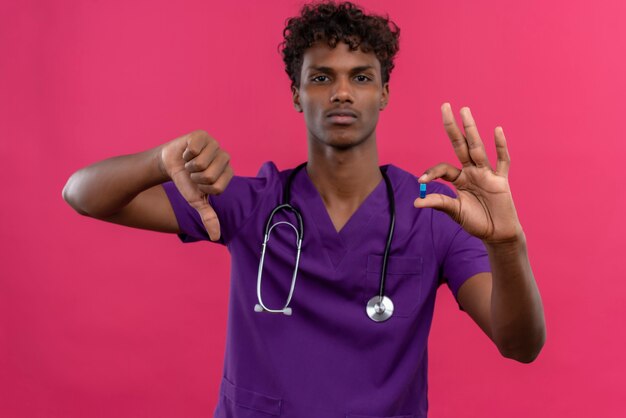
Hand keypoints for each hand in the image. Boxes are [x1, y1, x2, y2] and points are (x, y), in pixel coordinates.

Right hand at [158, 130, 232, 240]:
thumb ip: (209, 217)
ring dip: (189, 165)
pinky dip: (185, 153)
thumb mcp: (197, 201)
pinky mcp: (202, 135)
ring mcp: (215, 144)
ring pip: (200, 162)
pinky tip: (187, 151)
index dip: (202, 188)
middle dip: (194, 177)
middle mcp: (225, 157)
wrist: (171, 164)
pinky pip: (194, 148)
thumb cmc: (187, 182)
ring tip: (189, 162)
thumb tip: (216, 237)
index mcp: (228, 173)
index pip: (217, 187)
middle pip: (209, 175)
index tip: (199, 184)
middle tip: (192, 172)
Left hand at [414, 103, 522, 242]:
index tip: (421, 180)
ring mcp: (487, 174)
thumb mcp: (454, 212)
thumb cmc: (476, 222)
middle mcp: (472, 171)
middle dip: (452, 127)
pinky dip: (500, 146)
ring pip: (477, 148)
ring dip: (470, 129)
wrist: (497, 234)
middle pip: (460, 145)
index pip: (443, 168)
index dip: (432, 172)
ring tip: (464, 110)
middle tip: (445, 106)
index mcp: (459, 179)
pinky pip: (502, 161)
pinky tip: (496, 130)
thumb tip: (416, 202)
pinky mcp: (501, 180)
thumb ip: (439, 203)